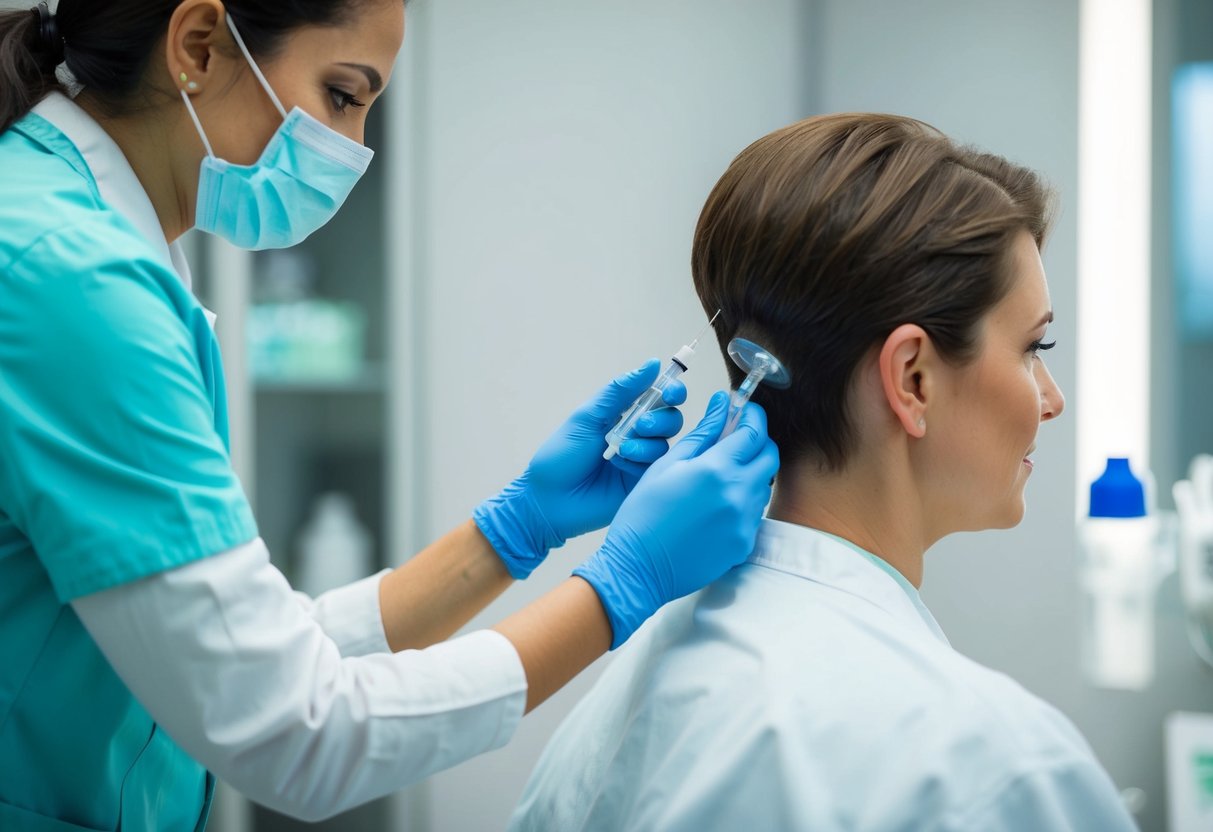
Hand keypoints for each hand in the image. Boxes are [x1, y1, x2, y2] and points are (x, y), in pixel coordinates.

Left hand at [473, 360, 686, 578]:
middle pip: (671, 419)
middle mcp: (637, 436)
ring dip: (647, 442)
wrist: (548, 500)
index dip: (671, 392)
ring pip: (665, 444)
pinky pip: (657, 468)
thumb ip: (620, 391)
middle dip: (661, 418)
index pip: (659, 398)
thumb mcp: (588, 417)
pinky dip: (642, 462)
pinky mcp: (642, 484)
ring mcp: (641, 461)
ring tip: (621, 450)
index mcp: (623, 415)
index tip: (670, 391)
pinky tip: (621, 467)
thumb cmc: (560, 456)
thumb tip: (652, 364)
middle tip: (641, 424)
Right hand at [572, 392, 779, 647]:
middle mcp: (738, 495)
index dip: (752, 416)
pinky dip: (742, 501)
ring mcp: (745, 522)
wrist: (638, 568)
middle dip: (757, 442)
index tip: (744, 410)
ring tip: (718, 477)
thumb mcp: (667, 465)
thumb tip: (723, 404)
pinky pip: (754, 513)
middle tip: (735, 439)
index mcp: (716, 470)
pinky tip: (715, 505)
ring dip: (749, 473)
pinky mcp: (745, 544)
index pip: (753, 432)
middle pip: (770, 456)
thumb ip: (702, 432)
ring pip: (764, 485)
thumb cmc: (643, 514)